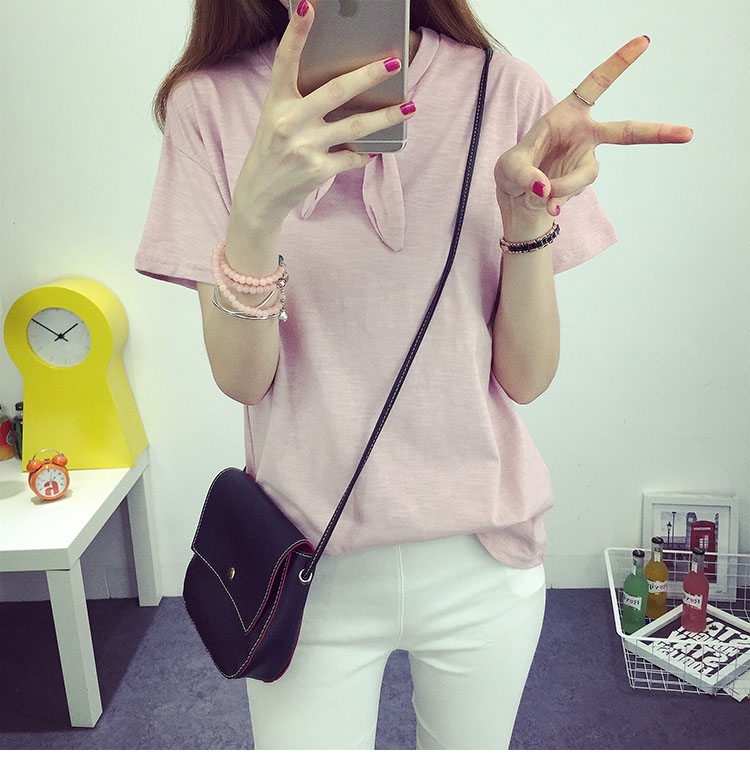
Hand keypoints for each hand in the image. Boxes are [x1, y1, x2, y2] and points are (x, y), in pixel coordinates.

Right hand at [234, 0, 414, 224]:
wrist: (259, 196)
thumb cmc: (272, 151)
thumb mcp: (276, 120)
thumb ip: (301, 101)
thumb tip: (348, 86)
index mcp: (276, 103)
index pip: (285, 61)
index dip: (296, 32)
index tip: (309, 5)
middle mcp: (289, 122)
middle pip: (336, 91)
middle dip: (369, 75)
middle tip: (393, 61)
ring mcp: (304, 147)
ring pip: (356, 127)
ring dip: (387, 116)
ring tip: (410, 107)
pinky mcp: (317, 171)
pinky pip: (352, 158)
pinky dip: (366, 154)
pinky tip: (377, 149)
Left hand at [494, 36, 693, 219]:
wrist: (516, 200)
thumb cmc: (513, 171)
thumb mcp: (509, 167)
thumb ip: (525, 175)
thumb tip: (546, 192)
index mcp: (568, 114)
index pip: (596, 84)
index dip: (619, 63)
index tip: (644, 41)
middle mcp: (584, 135)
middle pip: (626, 132)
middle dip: (657, 133)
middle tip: (688, 135)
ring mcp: (585, 161)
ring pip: (586, 174)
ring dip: (565, 186)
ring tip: (542, 194)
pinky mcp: (581, 184)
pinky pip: (573, 192)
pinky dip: (558, 200)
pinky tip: (547, 206)